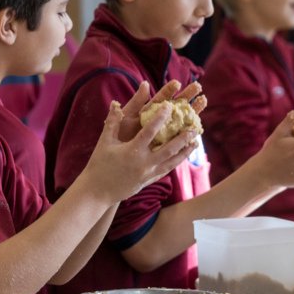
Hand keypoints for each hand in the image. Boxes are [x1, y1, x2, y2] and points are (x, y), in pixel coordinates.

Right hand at [81, 86, 196, 203]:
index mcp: (132, 151)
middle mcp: (143, 163)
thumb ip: (112, 122)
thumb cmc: (99, 164)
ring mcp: (148, 174)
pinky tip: (182, 157)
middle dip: (183, 137)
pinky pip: (166, 171)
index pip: (150, 131)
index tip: (170, 106)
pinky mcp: (148, 181)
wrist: (97, 191)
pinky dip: (175, 163)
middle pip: (169, 148)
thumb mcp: (104, 142)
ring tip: (196, 142)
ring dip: (185, 152)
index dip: (161, 117)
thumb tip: (116, 103)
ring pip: (171, 162)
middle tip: (194, 127)